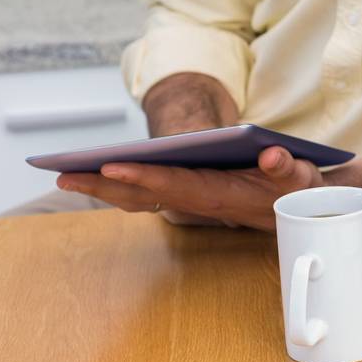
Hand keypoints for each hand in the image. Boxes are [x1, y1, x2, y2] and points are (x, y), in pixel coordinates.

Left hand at [55, 146, 323, 230]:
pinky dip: (118, 185)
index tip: (111, 168)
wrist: (297, 208)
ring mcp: (189, 200)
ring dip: (102, 188)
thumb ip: (287, 167)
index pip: (176, 185)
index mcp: (221, 195)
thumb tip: (272, 153)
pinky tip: (96, 175)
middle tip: (62, 174)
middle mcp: (198, 201)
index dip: (144, 177)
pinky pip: (145, 193)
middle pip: (144, 195)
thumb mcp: (299, 178)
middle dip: (104, 186)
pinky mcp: (187, 194)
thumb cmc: (296, 189)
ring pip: (138, 198)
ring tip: (65, 173)